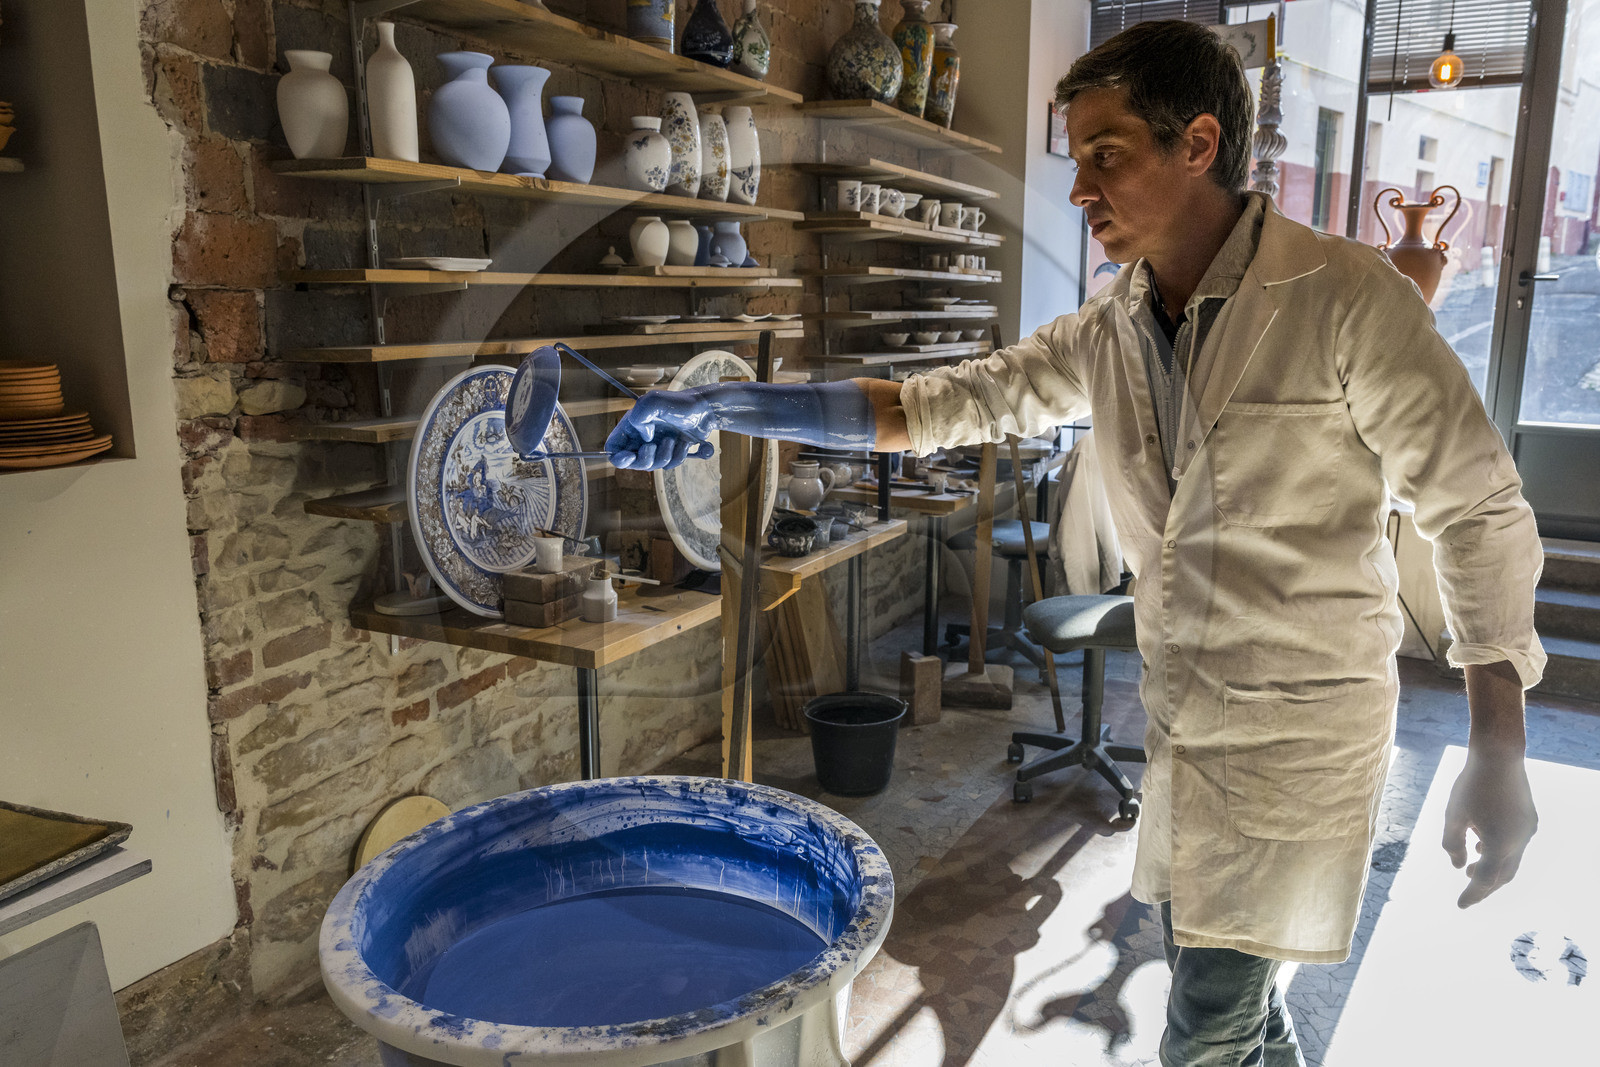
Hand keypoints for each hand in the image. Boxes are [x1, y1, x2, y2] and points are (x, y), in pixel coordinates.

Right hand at [605, 389, 718, 469]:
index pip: (613, 448)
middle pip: (632, 462)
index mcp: (632, 425)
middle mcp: (641, 437)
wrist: (705, 411)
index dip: (618, 457)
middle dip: (645, 459)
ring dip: (665, 456)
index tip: (630, 456)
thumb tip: (644, 438)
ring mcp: (656, 446)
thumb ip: (640, 416)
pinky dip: (678, 456)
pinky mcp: (671, 452)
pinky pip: (669, 465)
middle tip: (654, 447)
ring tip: (674, 439)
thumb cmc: (680, 403)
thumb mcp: (655, 401)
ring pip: (653, 466)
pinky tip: (684, 443)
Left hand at [1441, 750, 1536, 907]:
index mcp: (1499, 844)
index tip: (1460, 905)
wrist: (1500, 756)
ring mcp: (1527, 831)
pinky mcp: (1529, 820)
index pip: (1484, 880)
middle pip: (1502, 876)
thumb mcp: (1453, 815)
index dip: (1472, 894)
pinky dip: (1500, 852)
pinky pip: (1516, 845)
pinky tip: (1482, 845)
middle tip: (1468, 893)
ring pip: (1511, 861)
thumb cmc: (1471, 785)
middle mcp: (1518, 842)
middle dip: (1485, 887)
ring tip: (1470, 870)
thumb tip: (1458, 866)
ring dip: (1492, 869)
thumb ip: (1452, 844)